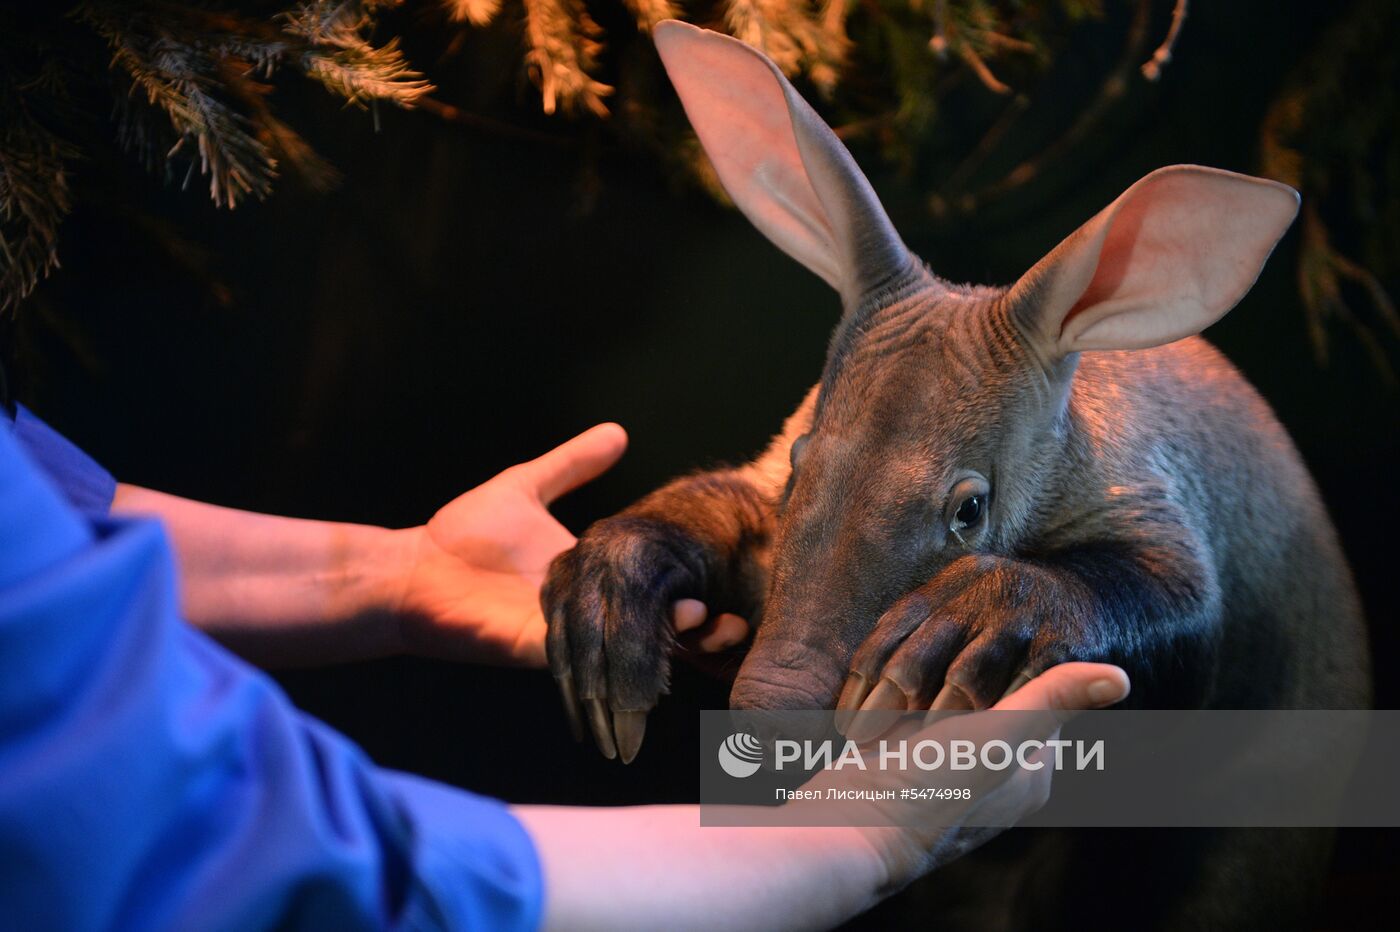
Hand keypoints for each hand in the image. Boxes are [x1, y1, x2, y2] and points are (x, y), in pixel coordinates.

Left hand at [396, 424, 747, 668]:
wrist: (411, 568)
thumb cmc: (461, 534)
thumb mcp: (526, 487)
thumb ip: (571, 465)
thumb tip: (618, 432)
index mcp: (590, 578)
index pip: (649, 590)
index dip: (688, 593)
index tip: (728, 586)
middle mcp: (586, 612)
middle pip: (649, 628)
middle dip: (695, 632)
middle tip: (736, 623)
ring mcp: (564, 634)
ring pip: (626, 647)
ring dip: (667, 642)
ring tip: (706, 621)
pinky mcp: (536, 648)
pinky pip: (585, 653)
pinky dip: (617, 649)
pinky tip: (648, 635)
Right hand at [542, 515, 751, 762]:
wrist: (695, 513)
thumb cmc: (723, 557)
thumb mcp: (731, 586)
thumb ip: (714, 626)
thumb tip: (724, 637)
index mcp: (639, 552)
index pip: (627, 639)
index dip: (632, 693)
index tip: (636, 742)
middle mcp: (597, 552)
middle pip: (591, 646)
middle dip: (606, 706)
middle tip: (622, 752)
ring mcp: (572, 560)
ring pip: (565, 643)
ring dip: (582, 700)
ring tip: (604, 742)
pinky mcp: (557, 572)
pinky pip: (554, 633)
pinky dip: (567, 676)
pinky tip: (581, 714)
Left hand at [836, 555, 1101, 729]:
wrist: (1089, 596)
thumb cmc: (1005, 616)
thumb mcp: (962, 606)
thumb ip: (917, 634)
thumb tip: (858, 683)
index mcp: (949, 582)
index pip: (892, 628)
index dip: (865, 676)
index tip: (845, 721)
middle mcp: (981, 589)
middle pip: (922, 650)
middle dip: (889, 702)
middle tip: (866, 740)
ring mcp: (1021, 614)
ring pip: (967, 672)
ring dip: (937, 715)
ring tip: (914, 748)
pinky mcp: (1060, 641)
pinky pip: (1020, 685)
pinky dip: (997, 715)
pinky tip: (975, 742)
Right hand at [854, 662, 1130, 890]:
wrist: (847, 828)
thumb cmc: (930, 787)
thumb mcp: (998, 736)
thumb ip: (1053, 700)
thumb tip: (1121, 677)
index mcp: (1029, 775)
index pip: (1039, 696)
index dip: (1012, 666)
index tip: (988, 647)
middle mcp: (992, 778)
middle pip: (989, 697)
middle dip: (964, 674)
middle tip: (944, 656)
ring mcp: (945, 771)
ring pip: (945, 702)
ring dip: (927, 685)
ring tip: (912, 677)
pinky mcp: (902, 764)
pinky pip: (910, 715)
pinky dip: (901, 699)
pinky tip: (889, 691)